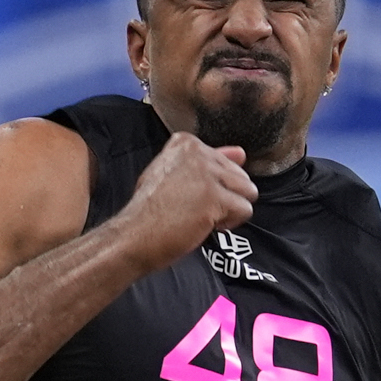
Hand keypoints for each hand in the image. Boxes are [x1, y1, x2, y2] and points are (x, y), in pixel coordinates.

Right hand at [112, 133, 257, 269]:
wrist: (134, 236)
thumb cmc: (149, 212)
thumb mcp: (173, 176)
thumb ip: (208, 161)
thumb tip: (241, 153)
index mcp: (185, 144)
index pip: (225, 161)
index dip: (213, 184)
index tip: (191, 195)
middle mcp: (198, 154)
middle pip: (240, 176)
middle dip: (225, 197)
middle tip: (195, 209)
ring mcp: (206, 175)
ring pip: (247, 191)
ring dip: (230, 210)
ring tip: (203, 217)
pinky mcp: (214, 198)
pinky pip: (245, 209)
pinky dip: (230, 223)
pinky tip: (206, 225)